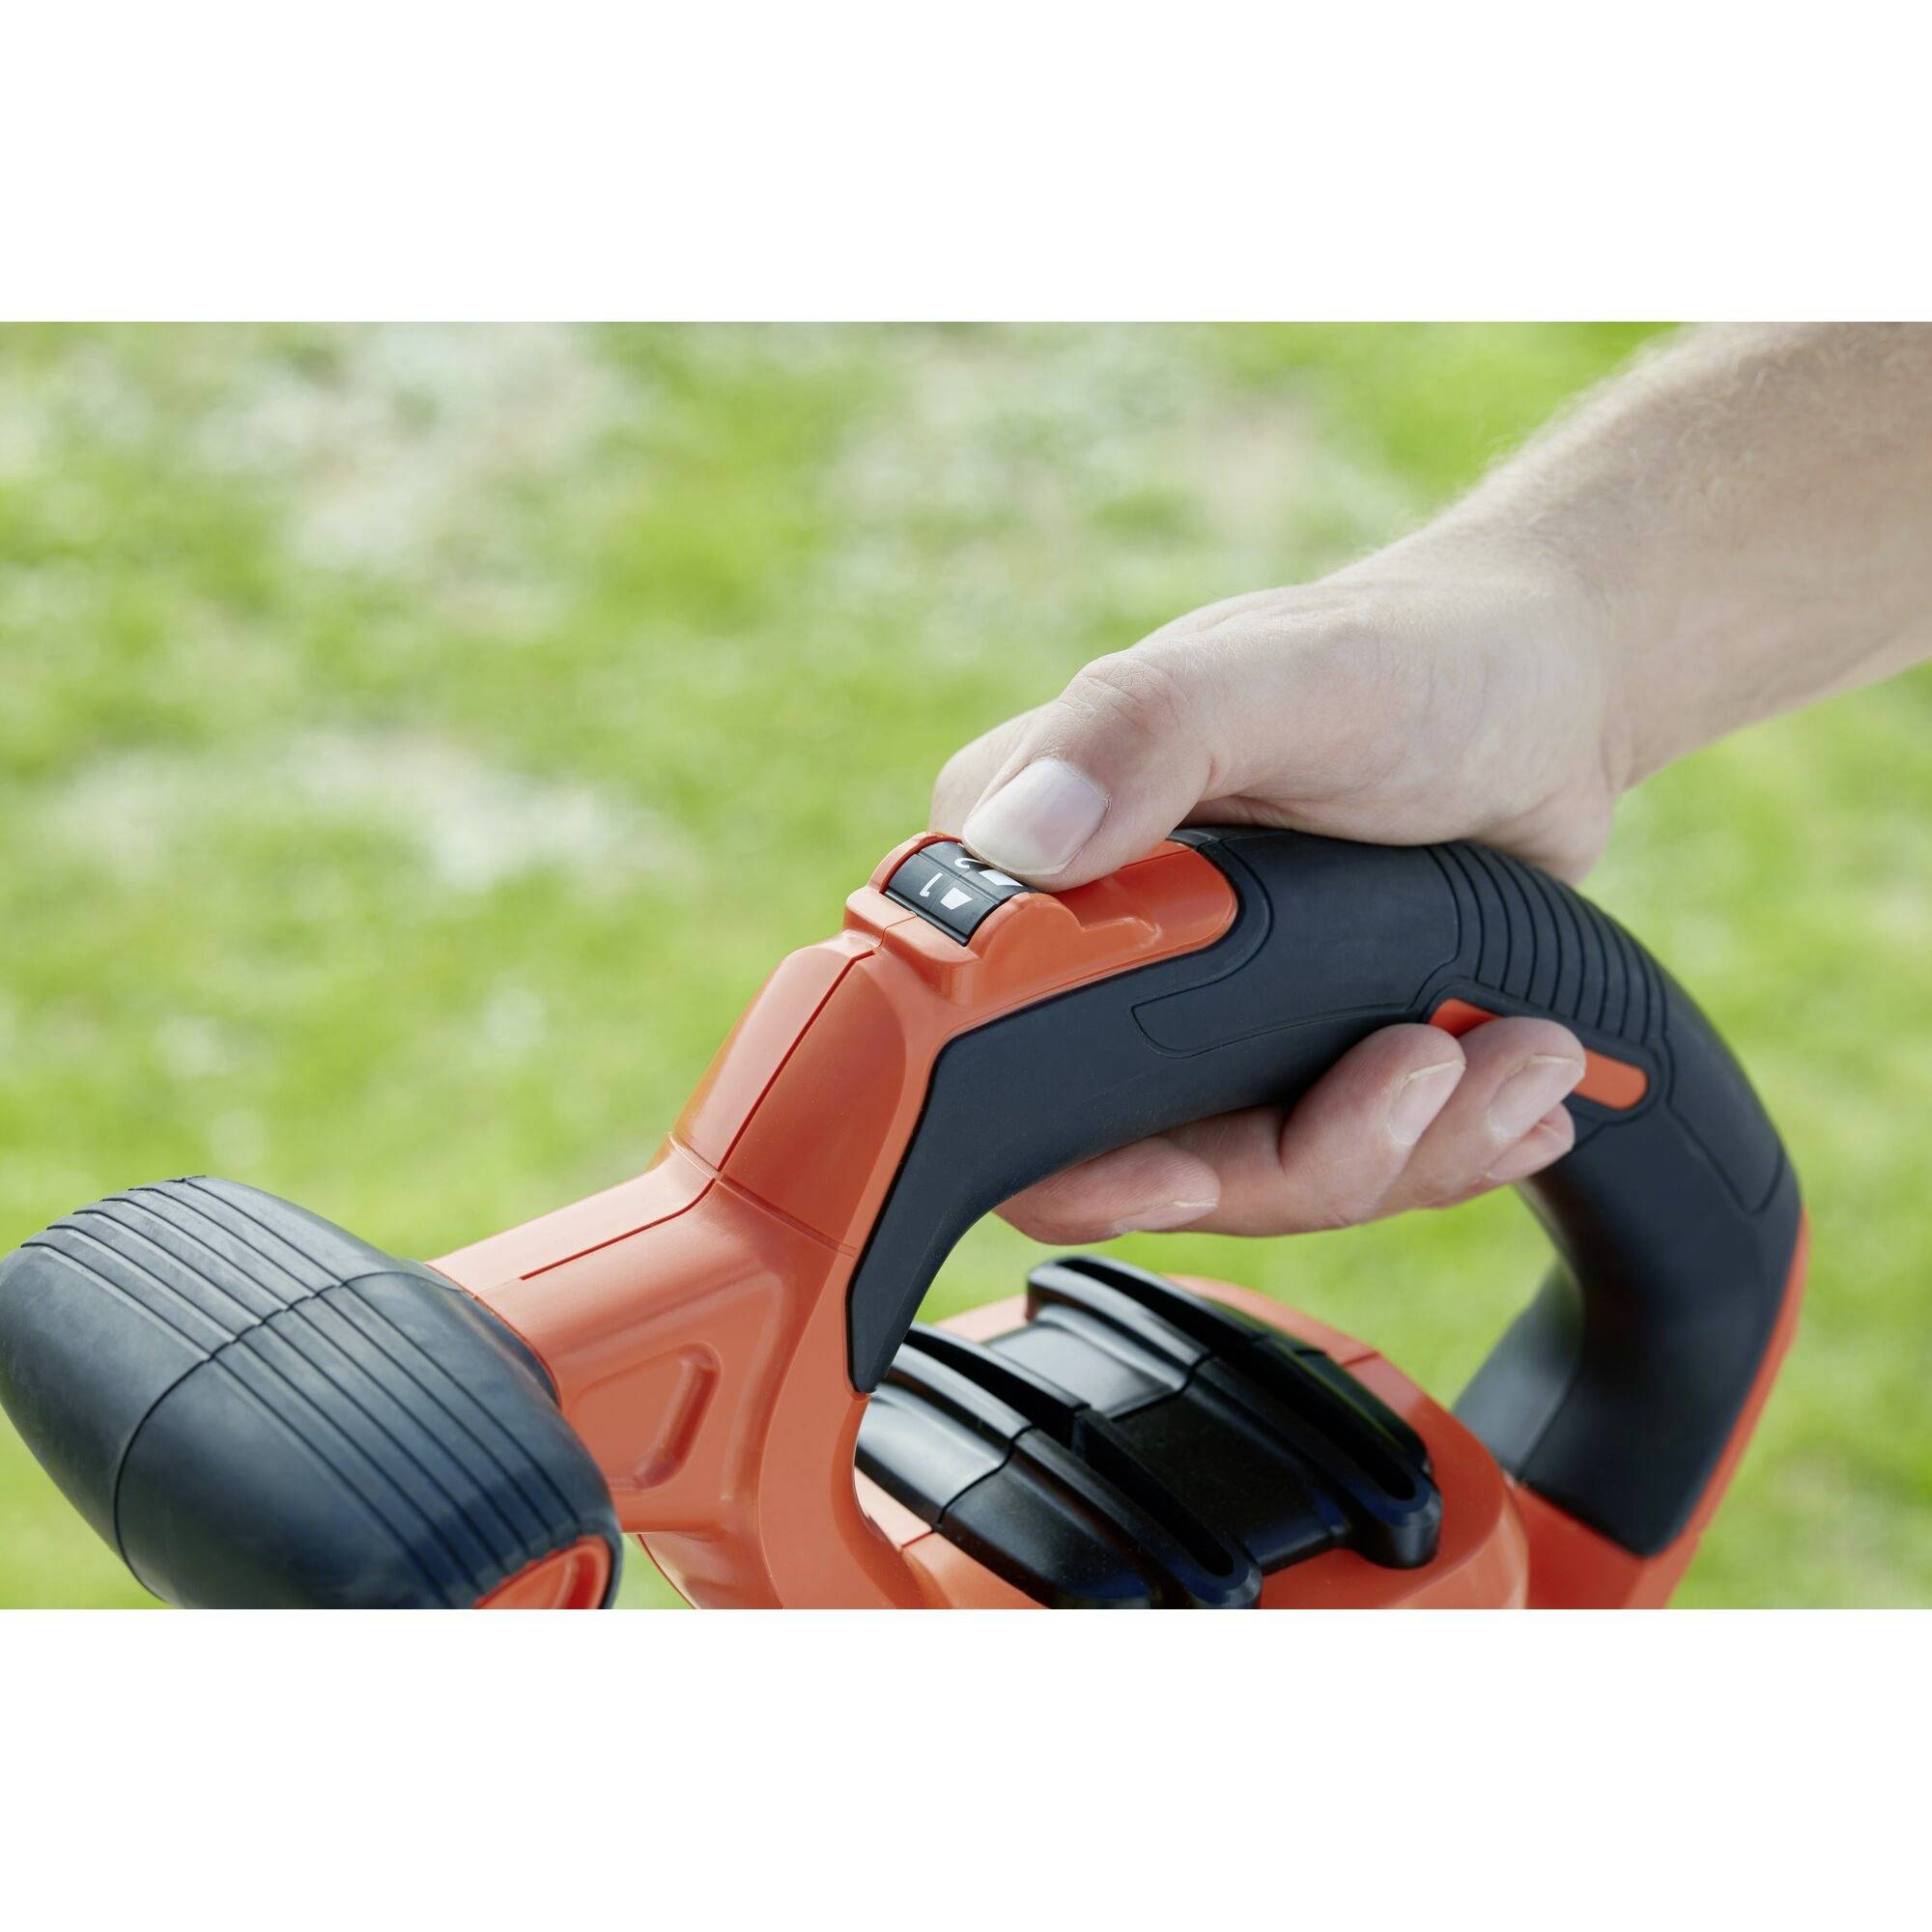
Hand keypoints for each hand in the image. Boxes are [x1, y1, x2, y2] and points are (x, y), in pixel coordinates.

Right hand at [931, 533, 1618, 1241]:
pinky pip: (1336, 1165)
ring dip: (1404, 1146)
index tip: (1182, 1170)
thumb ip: (1141, 732)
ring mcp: (1193, 1022)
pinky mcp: (1285, 1061)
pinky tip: (1516, 1090)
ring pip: (1255, 1180)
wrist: (1543, 696)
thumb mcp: (1281, 677)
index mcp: (1033, 869)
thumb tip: (1018, 839)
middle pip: (1134, 1158)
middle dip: (1298, 1156)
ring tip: (1517, 1057)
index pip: (978, 1058)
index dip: (1069, 1155)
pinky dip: (1440, 1149)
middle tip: (1424, 1066)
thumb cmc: (1408, 657)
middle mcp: (1095, 957)